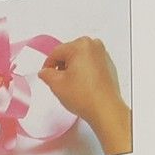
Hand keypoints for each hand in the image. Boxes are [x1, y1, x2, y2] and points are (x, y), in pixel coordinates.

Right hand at [38, 36, 131, 154]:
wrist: (106, 110)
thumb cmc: (84, 96)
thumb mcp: (57, 85)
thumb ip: (46, 74)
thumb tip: (45, 72)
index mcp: (81, 45)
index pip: (57, 52)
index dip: (48, 65)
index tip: (46, 74)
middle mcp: (94, 46)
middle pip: (70, 53)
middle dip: (62, 66)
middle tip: (59, 81)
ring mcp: (104, 55)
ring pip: (81, 59)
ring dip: (74, 69)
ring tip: (72, 86)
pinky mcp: (109, 66)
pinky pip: (91, 64)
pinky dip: (85, 72)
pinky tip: (83, 86)